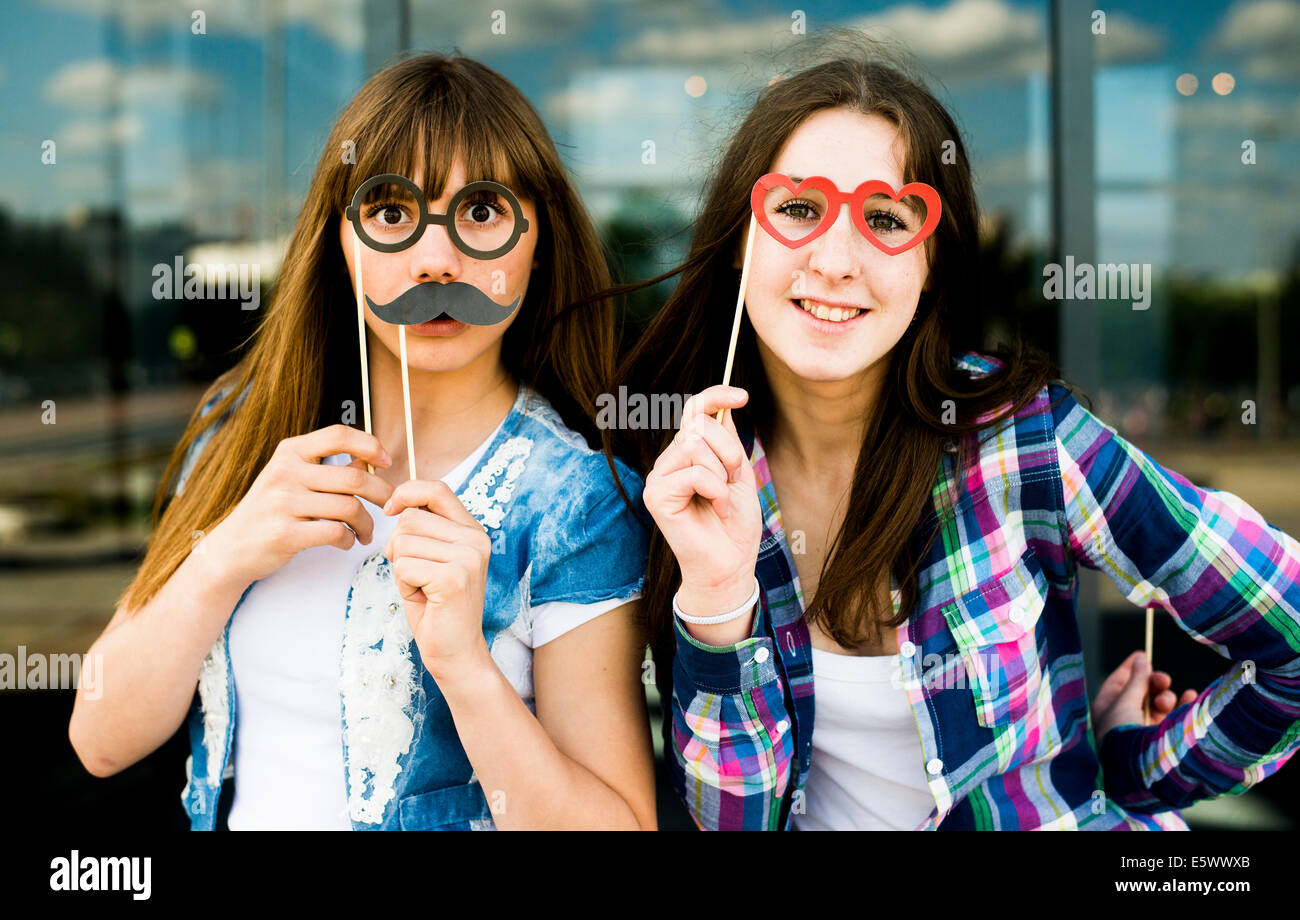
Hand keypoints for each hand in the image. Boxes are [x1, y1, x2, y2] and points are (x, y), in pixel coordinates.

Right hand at [202, 424, 394, 586]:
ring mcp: (283, 503)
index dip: (370, 445)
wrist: (230, 548)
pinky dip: (349, 539)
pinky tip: (346, 541)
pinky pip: (337, 533)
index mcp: (289, 452)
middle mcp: (285, 472)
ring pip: (349, 509)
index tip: (386, 461)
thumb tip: (368, 462)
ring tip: (366, 532)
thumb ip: (328, 468)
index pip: (338, 435)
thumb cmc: (270, 511)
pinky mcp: (285, 533)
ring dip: (367, 524)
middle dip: (382, 494)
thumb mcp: (292, 479)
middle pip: (353, 479)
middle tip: (390, 506)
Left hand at [382, 479, 493, 682]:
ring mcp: (468, 557)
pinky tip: (424, 599)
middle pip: (410, 519)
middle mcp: (476, 539)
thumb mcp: (432, 558)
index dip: (407, 492)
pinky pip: (403, 566)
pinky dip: (403, 585)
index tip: (391, 509)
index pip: (437, 489)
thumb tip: (397, 501)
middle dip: (397, 547)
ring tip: (422, 588)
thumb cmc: (437, 607)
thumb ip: (425, 528)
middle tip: (415, 574)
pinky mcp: (454, 578)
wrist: (456, 652)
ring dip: (400, 569)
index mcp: (472, 530)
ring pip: (403, 542)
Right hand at [642, 385, 761, 615]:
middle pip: (699, 425)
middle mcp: (669, 462)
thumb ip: (727, 441)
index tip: (742, 395)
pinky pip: (694, 473)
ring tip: (723, 499)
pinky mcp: (656, 495)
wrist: (731, 563)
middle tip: (733, 482)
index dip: (715, 395)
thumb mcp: (738, 473)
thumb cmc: (735, 524)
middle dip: (728, 451)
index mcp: (687, 454)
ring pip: (695, 445)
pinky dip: (716, 490)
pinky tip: (717, 509)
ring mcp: (659, 478)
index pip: (694, 411)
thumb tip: (723, 405)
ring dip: (721, 473)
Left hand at [1092, 650, 1198, 745]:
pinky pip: (1173, 717)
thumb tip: (1141, 658)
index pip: (1117, 682)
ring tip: (1167, 702)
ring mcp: (1144, 729)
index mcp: (1106, 709)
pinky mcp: (1162, 738)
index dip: (1130, 668)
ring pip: (1158, 703)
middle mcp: (1123, 718)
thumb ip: (1136, 680)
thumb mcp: (1125, 702)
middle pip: (1140, 691)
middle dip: (1153, 683)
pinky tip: (1190, 697)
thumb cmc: (1122, 734)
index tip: (1143, 654)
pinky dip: (1182, 706)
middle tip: (1163, 680)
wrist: (1136, 771)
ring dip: (1165, 697)